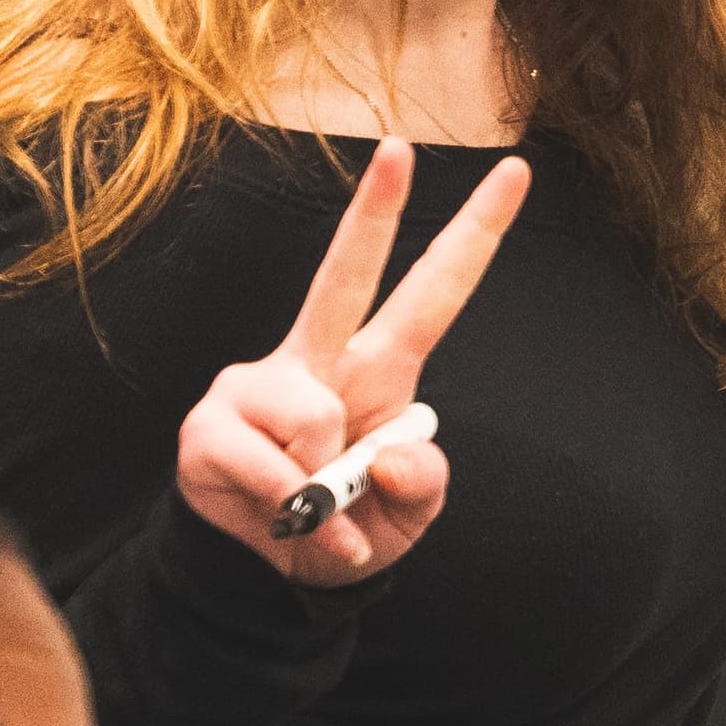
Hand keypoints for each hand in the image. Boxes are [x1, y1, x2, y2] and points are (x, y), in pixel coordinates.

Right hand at [172, 144, 529, 585]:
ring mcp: (260, 384)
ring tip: (312, 510)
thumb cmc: (350, 525)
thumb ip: (422, 482)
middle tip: (399, 150)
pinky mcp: (210, 426)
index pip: (434, 291)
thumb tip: (386, 456)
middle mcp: (317, 358)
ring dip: (325, 488)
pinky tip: (290, 524)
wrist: (273, 576)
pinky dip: (294, 515)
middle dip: (374, 210)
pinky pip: (272, 470)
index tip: (515, 172)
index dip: (475, 234)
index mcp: (379, 366)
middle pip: (346, 274)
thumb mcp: (409, 516)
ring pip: (313, 416)